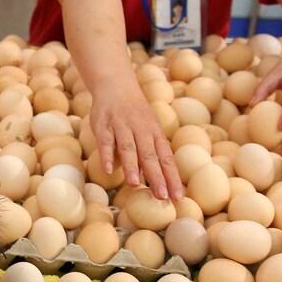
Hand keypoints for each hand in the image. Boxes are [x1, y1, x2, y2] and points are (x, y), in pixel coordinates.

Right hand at [89, 79, 182, 200]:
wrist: (116, 84)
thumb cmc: (134, 114)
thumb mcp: (146, 131)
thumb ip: (145, 153)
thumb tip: (144, 177)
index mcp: (155, 133)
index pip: (166, 158)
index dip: (172, 178)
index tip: (178, 197)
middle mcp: (142, 130)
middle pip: (151, 156)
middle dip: (157, 176)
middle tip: (162, 196)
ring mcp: (123, 127)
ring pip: (129, 148)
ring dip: (132, 166)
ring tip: (135, 184)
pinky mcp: (104, 125)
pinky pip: (106, 141)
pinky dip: (107, 155)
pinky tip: (108, 170)